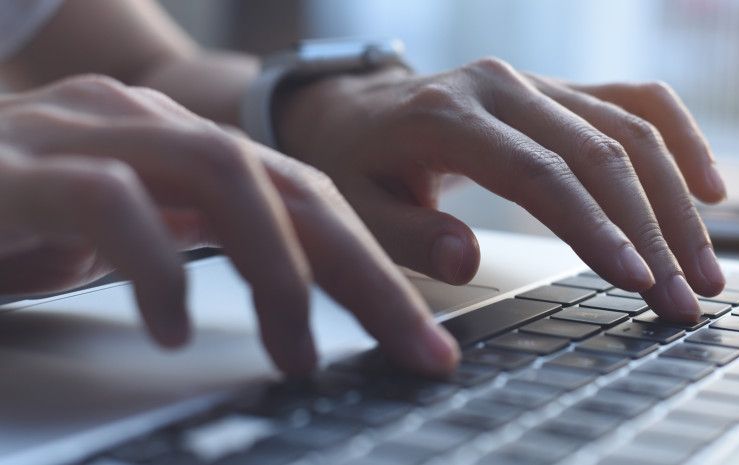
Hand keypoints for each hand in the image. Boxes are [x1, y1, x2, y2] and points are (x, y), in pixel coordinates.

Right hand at [0, 75, 458, 375]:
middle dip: (364, 273)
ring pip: (221, 174)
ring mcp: (80, 136)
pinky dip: (154, 265)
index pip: (307, 197)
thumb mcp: (121, 241)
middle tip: (416, 350)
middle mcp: (145, 128)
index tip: (425, 339)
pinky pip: (108, 203)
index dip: (376, 265)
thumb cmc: (3, 227)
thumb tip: (292, 300)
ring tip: (298, 353)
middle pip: (290, 184)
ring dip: (278, 269)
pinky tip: (173, 327)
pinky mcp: (18, 171)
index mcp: (181, 148)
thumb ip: (195, 243)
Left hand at [277, 58, 726, 321]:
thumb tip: (467, 259)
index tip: (638, 281)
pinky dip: (680, 139)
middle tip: (687, 298)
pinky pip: (635, 100)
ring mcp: (538, 82)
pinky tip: (712, 188)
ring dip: (677, 201)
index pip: (541, 173)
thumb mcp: (357, 208)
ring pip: (630, 129)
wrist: (355, 110)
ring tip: (707, 268)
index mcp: (449, 117)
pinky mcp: (561, 89)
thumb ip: (408, 236)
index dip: (595, 227)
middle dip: (653, 230)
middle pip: (600, 152)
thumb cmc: (357, 166)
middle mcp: (504, 87)